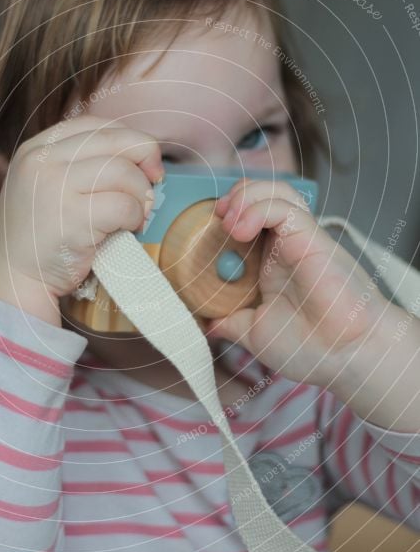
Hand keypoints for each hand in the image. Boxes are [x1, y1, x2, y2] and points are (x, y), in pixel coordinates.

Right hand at [0, 115, 163, 324]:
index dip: (127, 140)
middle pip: (115, 140)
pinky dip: (135, 217)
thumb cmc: (40, 237)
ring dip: (140, 195)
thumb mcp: (46, 187)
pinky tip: (127, 229)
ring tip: (136, 215)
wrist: (13, 282)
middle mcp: (41, 161)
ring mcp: (54, 187)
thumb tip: (142, 155)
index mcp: (35, 149)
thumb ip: (80, 165)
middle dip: (145, 160)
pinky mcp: (71, 217)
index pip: (95, 125)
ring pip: (123, 172)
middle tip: (153, 186)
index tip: (142, 163)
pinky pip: (124, 205)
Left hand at [208, 178, 390, 388]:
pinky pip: (285, 208)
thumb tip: (204, 323)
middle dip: (235, 196)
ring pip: (276, 192)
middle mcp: (286, 244)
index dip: (228, 213)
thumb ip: (231, 323)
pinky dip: (258, 209)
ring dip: (246, 196)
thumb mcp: (255, 333)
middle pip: (262, 194)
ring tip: (228, 221)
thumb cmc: (311, 348)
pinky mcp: (312, 238)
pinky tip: (240, 229)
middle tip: (217, 217)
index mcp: (272, 261)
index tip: (206, 229)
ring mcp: (300, 239)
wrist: (347, 359)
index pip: (250, 216)